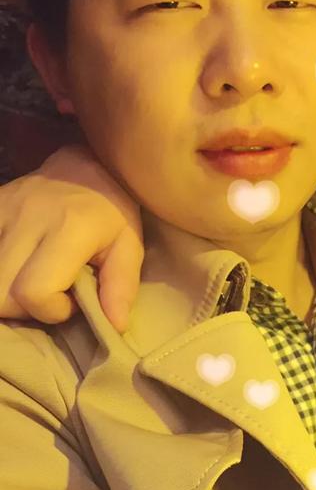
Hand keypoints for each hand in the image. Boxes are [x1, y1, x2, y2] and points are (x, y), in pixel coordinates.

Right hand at [0, 145, 142, 331]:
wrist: (86, 163)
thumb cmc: (112, 209)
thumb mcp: (129, 244)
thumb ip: (121, 286)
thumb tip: (114, 327)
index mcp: (68, 228)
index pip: (33, 291)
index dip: (51, 310)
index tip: (72, 302)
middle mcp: (28, 219)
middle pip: (0, 294)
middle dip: (24, 309)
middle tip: (50, 295)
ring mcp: (2, 211)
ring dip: (6, 293)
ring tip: (32, 281)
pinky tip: (17, 267)